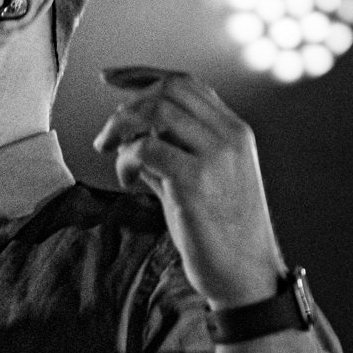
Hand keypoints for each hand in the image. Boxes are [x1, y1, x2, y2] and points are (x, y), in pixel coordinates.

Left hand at [94, 65, 285, 307]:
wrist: (246, 277)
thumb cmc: (220, 235)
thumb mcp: (199, 184)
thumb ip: (170, 154)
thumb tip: (129, 137)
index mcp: (236, 132)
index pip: (188, 82)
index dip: (144, 75)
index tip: (109, 78)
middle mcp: (230, 136)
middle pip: (170, 89)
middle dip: (128, 103)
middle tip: (106, 137)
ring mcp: (216, 157)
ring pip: (157, 111)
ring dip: (122, 127)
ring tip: (110, 154)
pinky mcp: (196, 182)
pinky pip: (146, 148)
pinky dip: (126, 159)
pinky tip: (127, 180)